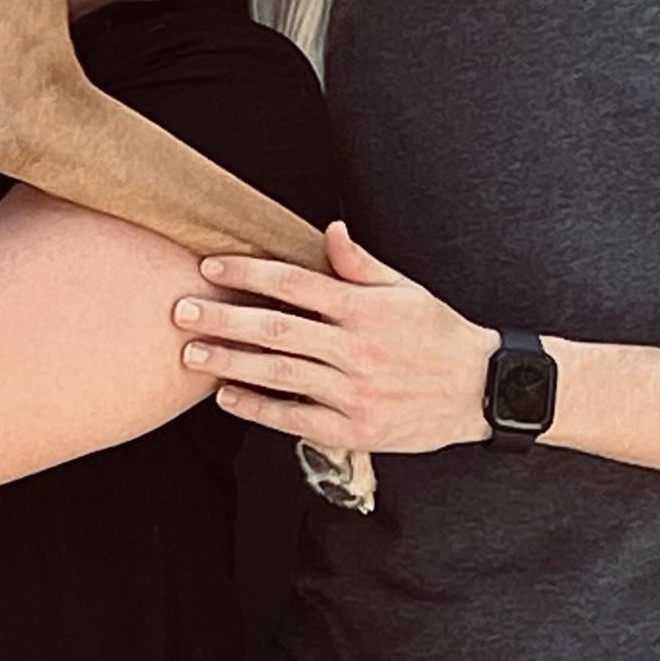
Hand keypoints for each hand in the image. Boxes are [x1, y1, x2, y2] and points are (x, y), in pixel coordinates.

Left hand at [175, 220, 497, 453]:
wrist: (479, 389)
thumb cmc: (437, 332)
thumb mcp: (405, 289)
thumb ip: (361, 264)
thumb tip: (329, 230)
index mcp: (364, 307)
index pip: (294, 283)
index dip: (248, 273)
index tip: (211, 266)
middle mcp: (356, 348)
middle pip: (276, 329)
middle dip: (224, 317)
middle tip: (181, 310)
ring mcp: (354, 392)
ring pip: (280, 374)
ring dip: (231, 363)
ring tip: (192, 354)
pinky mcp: (355, 430)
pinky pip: (296, 419)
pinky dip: (259, 408)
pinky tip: (228, 398)